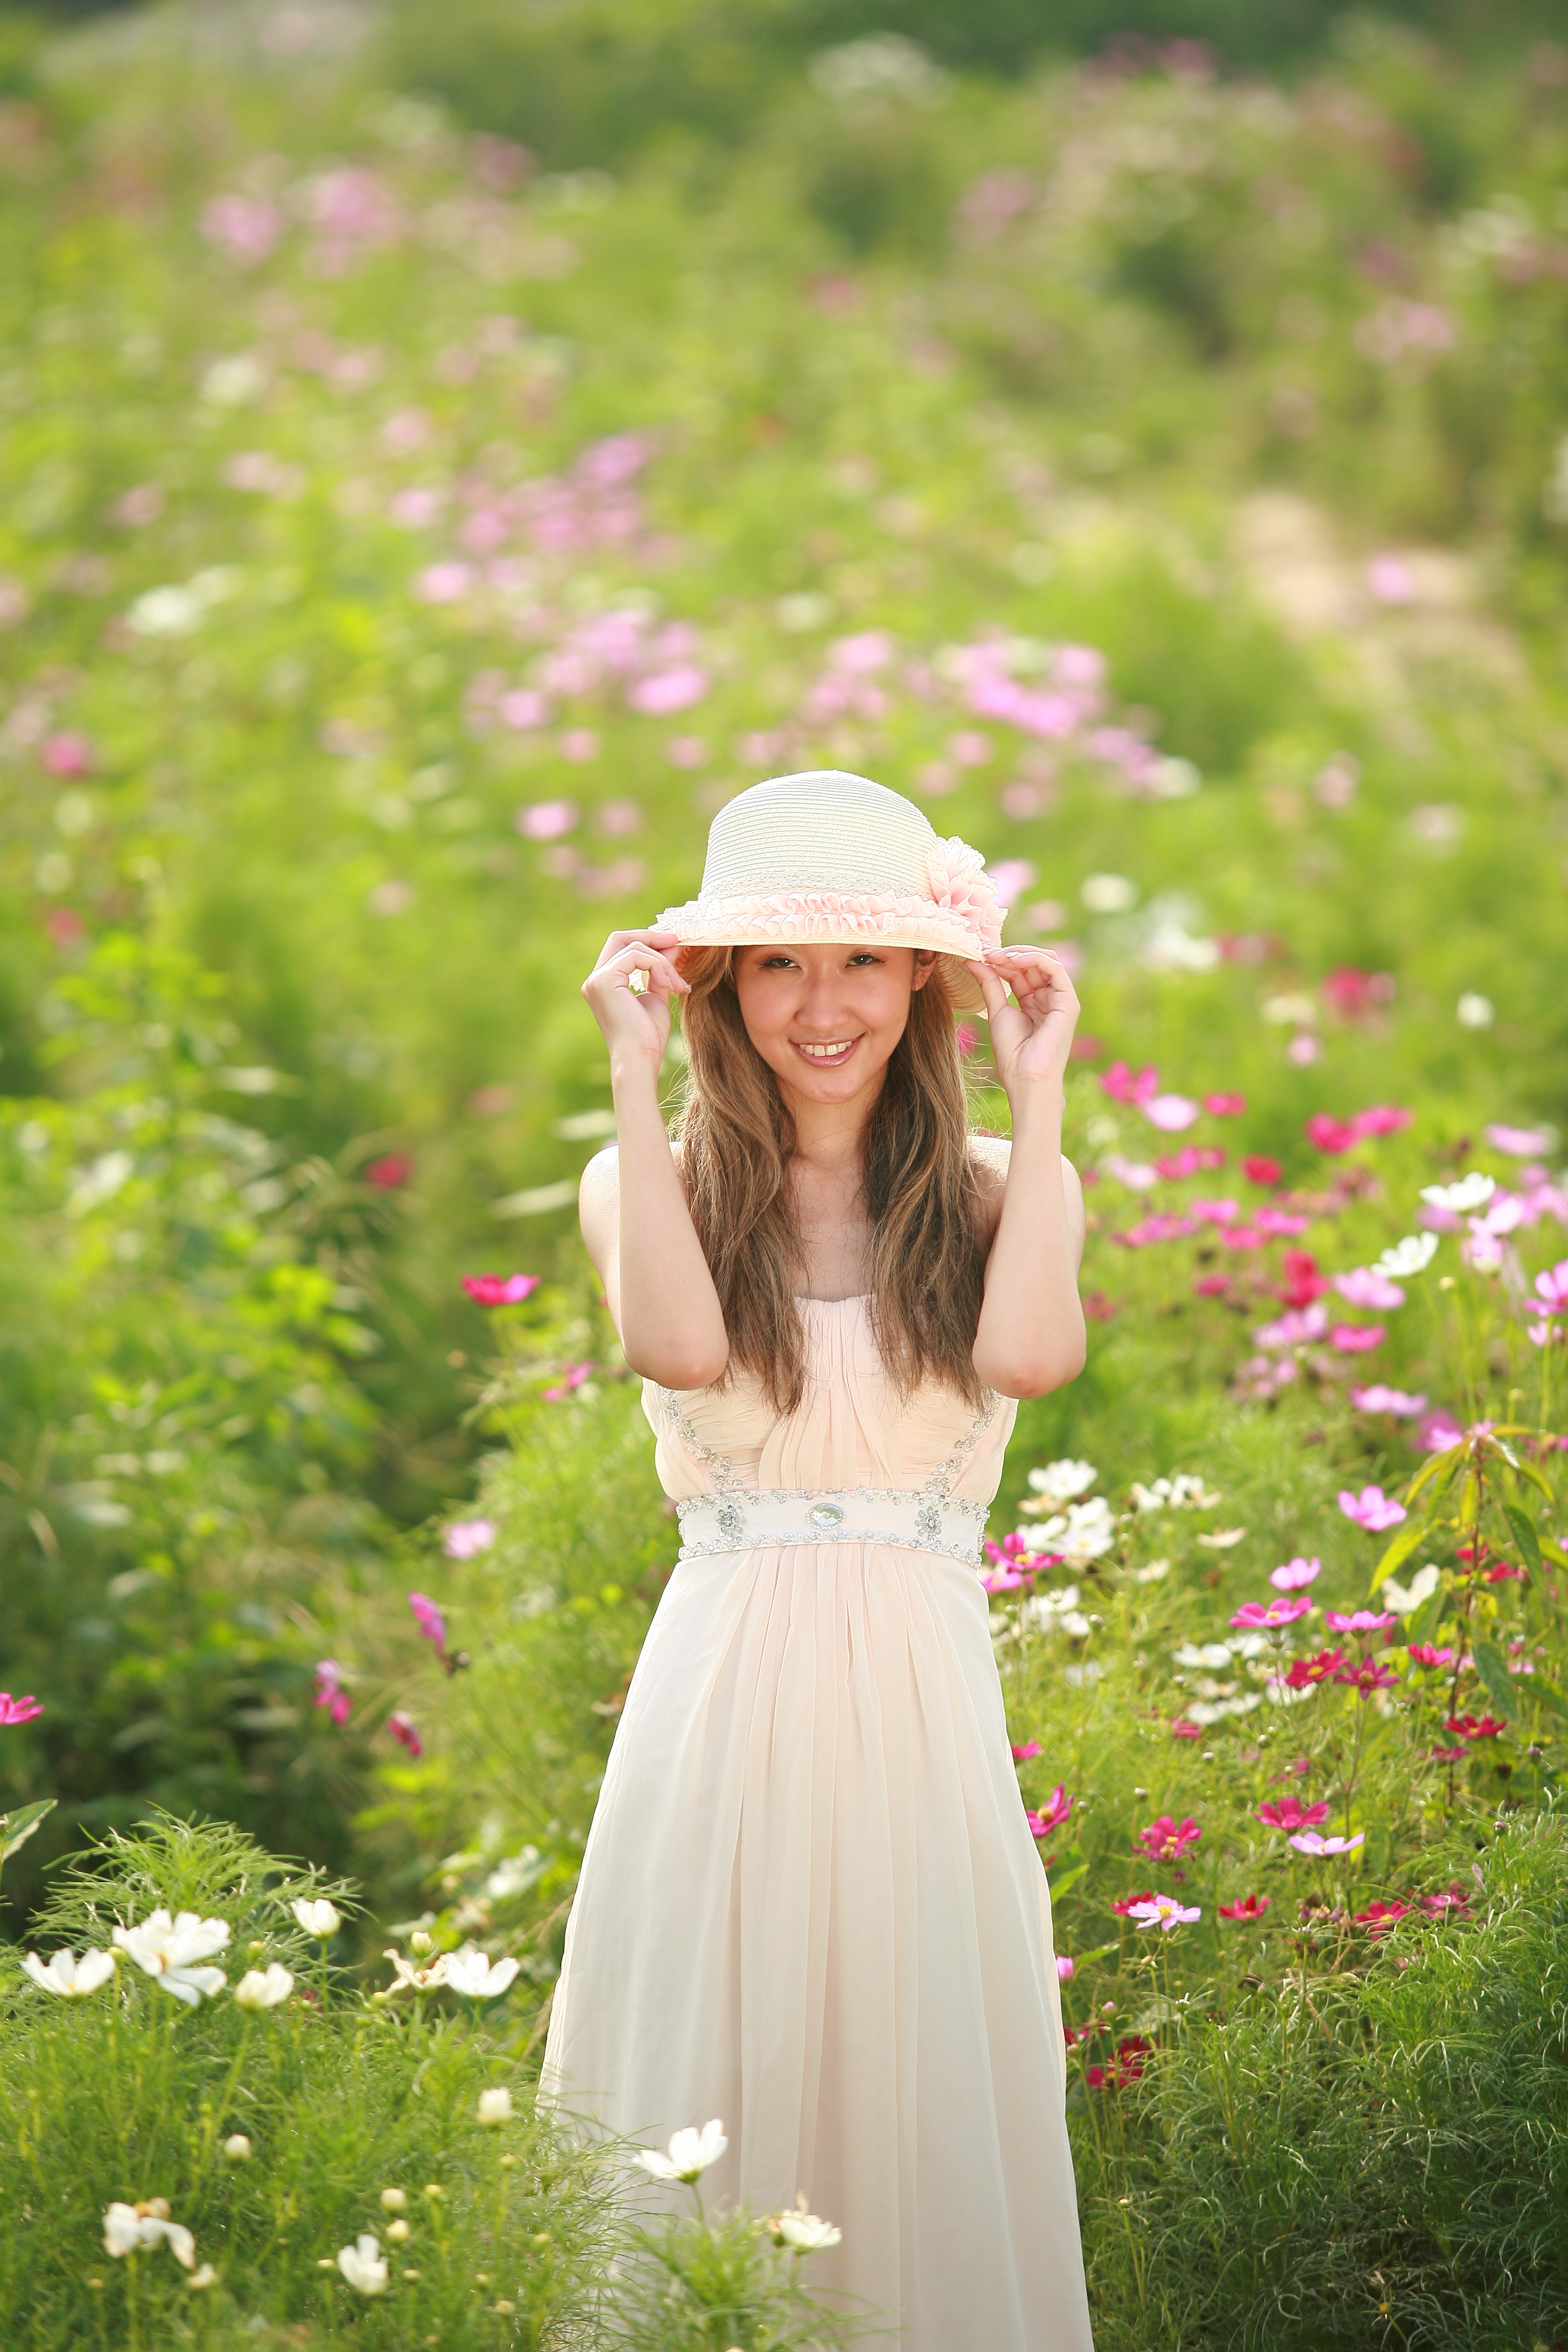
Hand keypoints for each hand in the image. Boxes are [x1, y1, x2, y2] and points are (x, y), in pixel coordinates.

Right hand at [582, 929, 690, 1073]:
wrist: (640, 1059)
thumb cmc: (648, 1037)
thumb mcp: (658, 995)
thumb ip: (660, 970)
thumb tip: (672, 944)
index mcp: (604, 984)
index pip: (621, 947)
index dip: (648, 941)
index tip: (674, 943)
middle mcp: (595, 980)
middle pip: (620, 938)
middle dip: (651, 937)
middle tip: (677, 941)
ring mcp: (596, 979)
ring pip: (634, 947)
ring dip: (662, 962)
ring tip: (678, 985)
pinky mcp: (604, 980)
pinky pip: (637, 956)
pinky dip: (658, 966)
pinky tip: (668, 986)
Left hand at [965, 947, 1078, 1103]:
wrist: (1025, 1077)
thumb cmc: (1012, 1052)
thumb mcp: (997, 1010)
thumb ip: (989, 983)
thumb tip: (972, 960)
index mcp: (1033, 1001)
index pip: (1019, 971)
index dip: (1000, 960)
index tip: (978, 954)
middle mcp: (1048, 998)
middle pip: (1031, 964)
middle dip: (1007, 955)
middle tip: (984, 952)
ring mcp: (1060, 999)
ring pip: (1045, 961)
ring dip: (1019, 954)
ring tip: (995, 955)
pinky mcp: (1068, 1002)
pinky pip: (1055, 970)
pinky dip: (1034, 959)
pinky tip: (1012, 959)